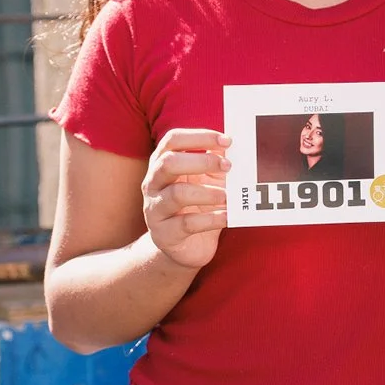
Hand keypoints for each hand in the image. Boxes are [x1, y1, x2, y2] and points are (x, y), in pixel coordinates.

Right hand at [143, 128, 229, 269]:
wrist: (184, 248)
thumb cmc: (196, 207)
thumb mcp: (205, 181)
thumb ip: (214, 163)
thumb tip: (231, 146)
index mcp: (161, 164)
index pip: (173, 140)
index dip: (199, 136)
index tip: (226, 141)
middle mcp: (153, 184)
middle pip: (169, 163)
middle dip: (202, 161)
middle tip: (229, 166)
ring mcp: (155, 210)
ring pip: (177, 194)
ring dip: (208, 193)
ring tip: (227, 196)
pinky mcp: (165, 235)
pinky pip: (187, 224)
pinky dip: (211, 219)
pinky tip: (227, 217)